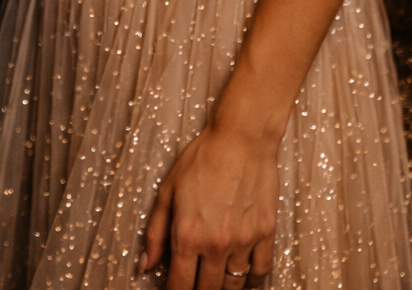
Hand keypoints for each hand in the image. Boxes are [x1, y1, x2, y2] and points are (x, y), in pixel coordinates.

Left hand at [139, 122, 277, 288]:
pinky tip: (244, 275)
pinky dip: (253, 280)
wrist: (242, 136)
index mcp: (187, 235)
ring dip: (223, 287)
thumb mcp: (168, 190)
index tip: (176, 288)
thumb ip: (155, 232)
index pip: (179, 287)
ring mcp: (243, 240)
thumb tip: (145, 265)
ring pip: (234, 286)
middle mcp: (215, 244)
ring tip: (216, 277)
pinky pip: (261, 272)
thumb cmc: (203, 157)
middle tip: (195, 280)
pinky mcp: (266, 232)